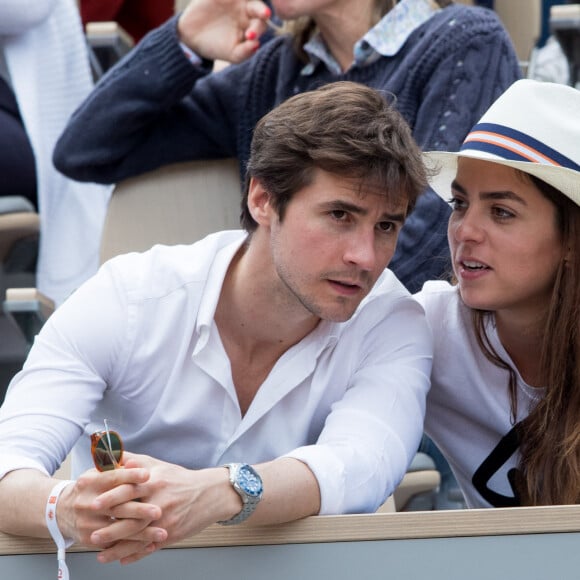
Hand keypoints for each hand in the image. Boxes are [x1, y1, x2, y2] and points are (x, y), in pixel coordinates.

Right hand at [57, 466, 166, 563]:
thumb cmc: (89, 488)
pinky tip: (150, 545)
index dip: (130, 476)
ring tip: (162, 533)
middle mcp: (87, 503)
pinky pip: (114, 544)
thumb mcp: (97, 473)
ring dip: (142, 533)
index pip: (112, 478)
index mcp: (90, 482)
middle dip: (140, 510)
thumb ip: (117, 467)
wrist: (61, 510)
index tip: (148, 475)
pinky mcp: (89, 539)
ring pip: (118, 529)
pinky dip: (134, 546)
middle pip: (116, 507)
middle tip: (159, 511)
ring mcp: (87, 523)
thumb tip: (136, 462)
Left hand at [92, 452, 239, 563]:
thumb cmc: (181, 479)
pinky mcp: (172, 533)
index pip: (129, 488)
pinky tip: (121, 559)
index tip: (94, 502)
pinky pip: (150, 546)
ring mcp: (166, 520)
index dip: (111, 496)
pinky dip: (135, 555)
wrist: (209, 493)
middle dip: (110, 528)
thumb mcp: (159, 465)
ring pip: (138, 536)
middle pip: (131, 517)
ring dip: (118, 547)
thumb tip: (115, 456)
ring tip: (100, 553)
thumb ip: (136, 461)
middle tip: (90, 535)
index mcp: (155, 482)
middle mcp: (160, 501)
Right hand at [177, 0, 271, 62]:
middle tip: (265, 14)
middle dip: (262, 12)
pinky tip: (229, 0)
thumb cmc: (216, 47)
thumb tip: (257, 45)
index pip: (261, 26)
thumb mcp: (231, 54)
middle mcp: (247, 13)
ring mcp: (237, 1)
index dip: (258, 30)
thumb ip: (245, 52)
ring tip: (260, 8)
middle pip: (259, 9)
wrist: (192, 37)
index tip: (249, 36)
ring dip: (256, 3)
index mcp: (251, 27)